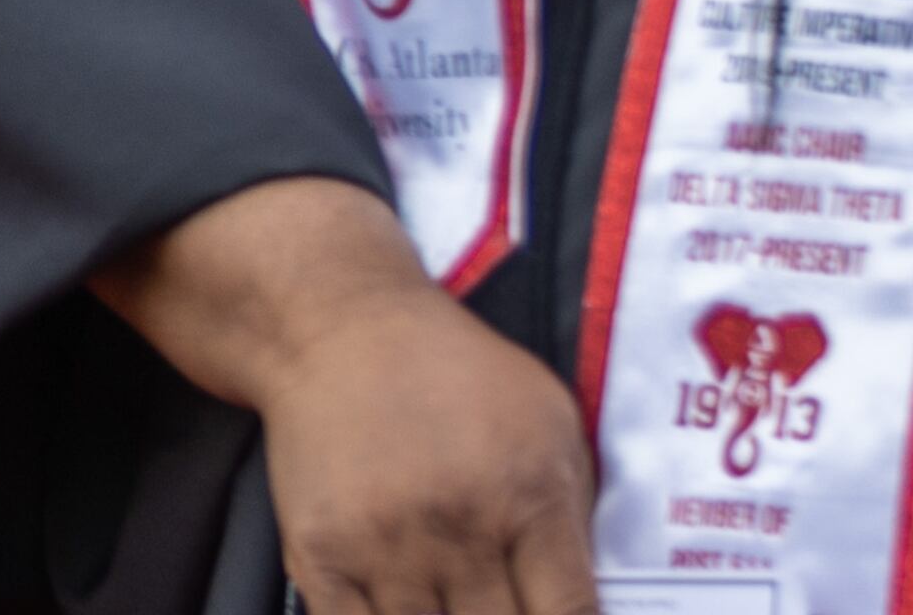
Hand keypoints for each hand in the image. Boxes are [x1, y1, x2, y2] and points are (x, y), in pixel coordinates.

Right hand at [93, 177, 596, 614]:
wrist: (337, 326)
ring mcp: (385, 547)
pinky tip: (400, 609)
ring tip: (454, 604)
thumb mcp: (549, 417)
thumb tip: (591, 600)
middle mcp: (459, 528)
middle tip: (497, 605)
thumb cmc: (453, 370)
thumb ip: (576, 513)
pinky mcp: (320, 554)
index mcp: (528, 497)